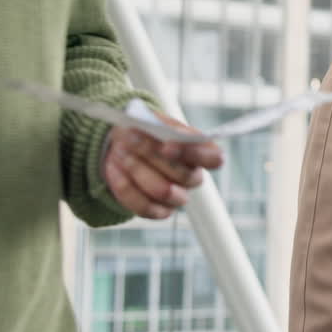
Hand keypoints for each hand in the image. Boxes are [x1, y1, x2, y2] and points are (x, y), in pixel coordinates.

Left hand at [103, 111, 223, 219]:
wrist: (125, 145)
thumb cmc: (147, 131)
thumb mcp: (155, 120)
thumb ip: (161, 126)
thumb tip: (156, 132)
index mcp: (202, 153)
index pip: (215, 159)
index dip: (195, 154)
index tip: (168, 145)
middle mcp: (193, 177)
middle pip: (184, 176)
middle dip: (154, 156)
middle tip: (130, 138)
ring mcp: (177, 197)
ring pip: (163, 192)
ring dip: (138, 170)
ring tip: (120, 152)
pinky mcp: (157, 210)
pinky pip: (144, 206)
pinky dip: (126, 187)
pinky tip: (115, 169)